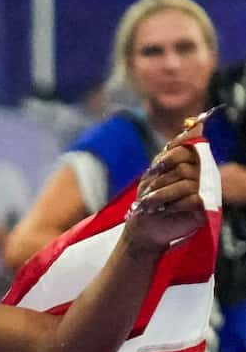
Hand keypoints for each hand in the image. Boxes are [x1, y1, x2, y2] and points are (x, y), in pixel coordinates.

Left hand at [123, 136, 208, 250]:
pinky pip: (193, 199)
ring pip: (186, 182)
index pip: (187, 148)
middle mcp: (203, 175)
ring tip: (151, 203)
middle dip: (161, 178)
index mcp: (194, 163)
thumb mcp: (156, 172)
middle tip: (148, 191)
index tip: (155, 169)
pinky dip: (174, 205)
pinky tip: (165, 210)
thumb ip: (174, 151)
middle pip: (184, 166)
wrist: (145, 228)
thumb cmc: (150, 199)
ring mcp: (206, 192)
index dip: (168, 157)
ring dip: (162, 193)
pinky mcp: (205, 209)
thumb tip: (196, 123)